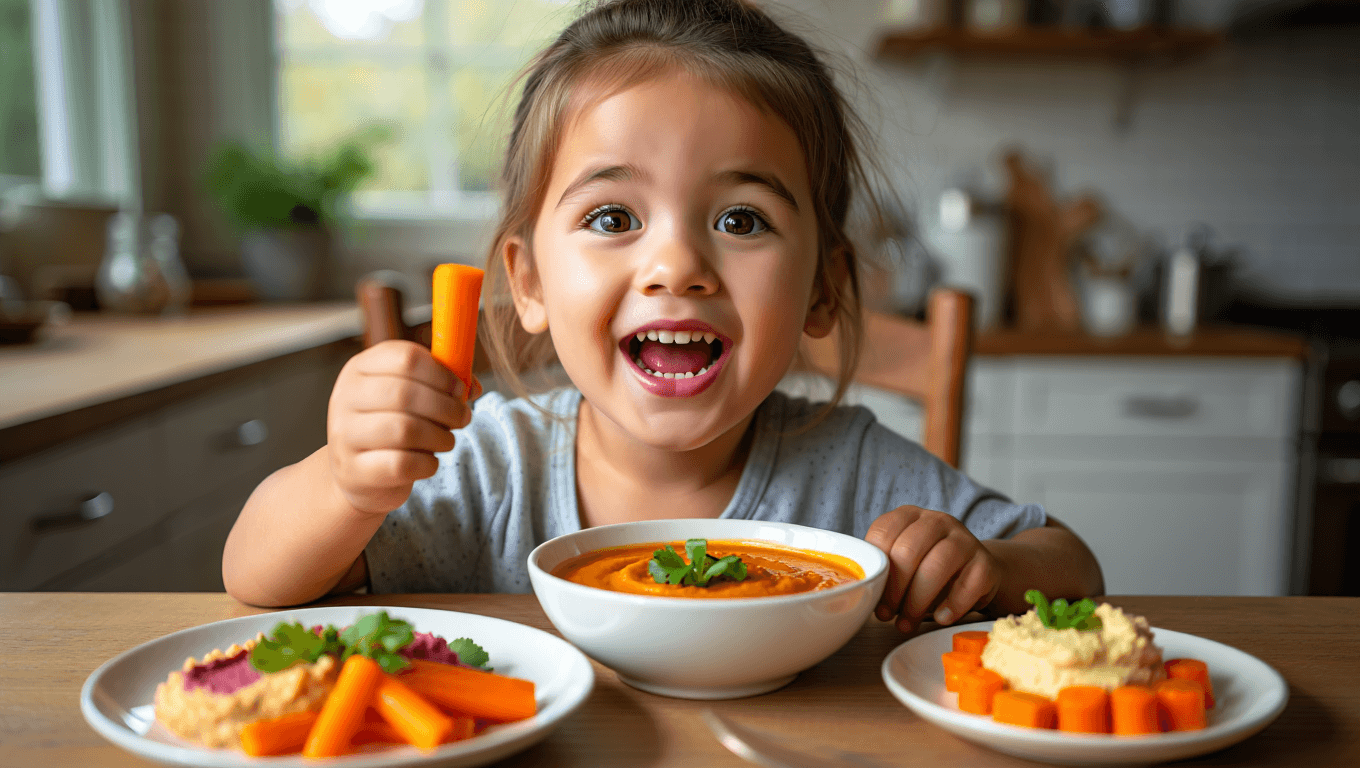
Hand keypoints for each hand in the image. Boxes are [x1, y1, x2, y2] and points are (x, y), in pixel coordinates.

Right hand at [326, 340, 481, 514]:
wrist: (356, 472)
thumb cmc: (390, 424)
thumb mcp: (409, 396)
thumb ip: (441, 384)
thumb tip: (472, 386)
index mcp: (360, 369)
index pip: (405, 357)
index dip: (442, 373)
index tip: (460, 389)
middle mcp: (345, 398)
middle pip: (405, 393)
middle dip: (446, 407)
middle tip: (463, 418)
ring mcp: (345, 435)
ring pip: (404, 430)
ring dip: (439, 436)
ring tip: (447, 440)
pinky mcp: (354, 470)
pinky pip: (401, 464)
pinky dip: (427, 464)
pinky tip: (430, 462)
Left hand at [865, 505, 1003, 632]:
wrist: (975, 570)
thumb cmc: (928, 568)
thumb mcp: (903, 561)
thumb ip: (885, 569)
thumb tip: (863, 591)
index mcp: (909, 516)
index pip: (883, 533)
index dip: (876, 569)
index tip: (872, 595)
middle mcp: (938, 521)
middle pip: (908, 551)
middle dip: (893, 589)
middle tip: (887, 615)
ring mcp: (965, 540)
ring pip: (937, 566)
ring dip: (917, 602)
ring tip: (906, 623)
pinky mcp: (986, 563)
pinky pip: (968, 585)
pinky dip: (951, 606)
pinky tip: (940, 618)